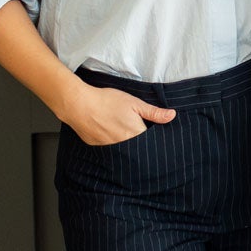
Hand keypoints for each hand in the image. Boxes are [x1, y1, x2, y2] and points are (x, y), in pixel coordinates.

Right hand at [58, 81, 174, 146]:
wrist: (78, 104)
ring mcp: (109, 148)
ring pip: (124, 149)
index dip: (153, 136)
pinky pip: (110, 148)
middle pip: (138, 147)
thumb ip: (154, 112)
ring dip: (127, 143)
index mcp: (135, 134)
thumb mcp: (134, 103)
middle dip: (141, 141)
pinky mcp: (98, 147)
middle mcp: (123, 145)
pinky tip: (110, 132)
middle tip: (134, 128)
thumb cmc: (107, 101)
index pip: (151, 141)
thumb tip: (172, 116)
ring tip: (120, 128)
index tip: (153, 131)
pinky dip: (113, 143)